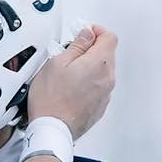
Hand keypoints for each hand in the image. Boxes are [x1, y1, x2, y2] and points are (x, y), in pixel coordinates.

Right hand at [26, 24, 116, 139]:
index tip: (85, 33)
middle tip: (72, 51)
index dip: (97, 32)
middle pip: (107, 54)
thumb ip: (76, 45)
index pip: (109, 37)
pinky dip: (89, 83)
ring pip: (103, 72)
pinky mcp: (100, 107)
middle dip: (92, 49)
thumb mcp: (57, 63)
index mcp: (99, 63)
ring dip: (90, 67)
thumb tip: (86, 35)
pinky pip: (99, 88)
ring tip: (69, 72)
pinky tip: (72, 88)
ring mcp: (105, 94)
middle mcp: (107, 78)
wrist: (53, 129)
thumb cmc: (51, 100)